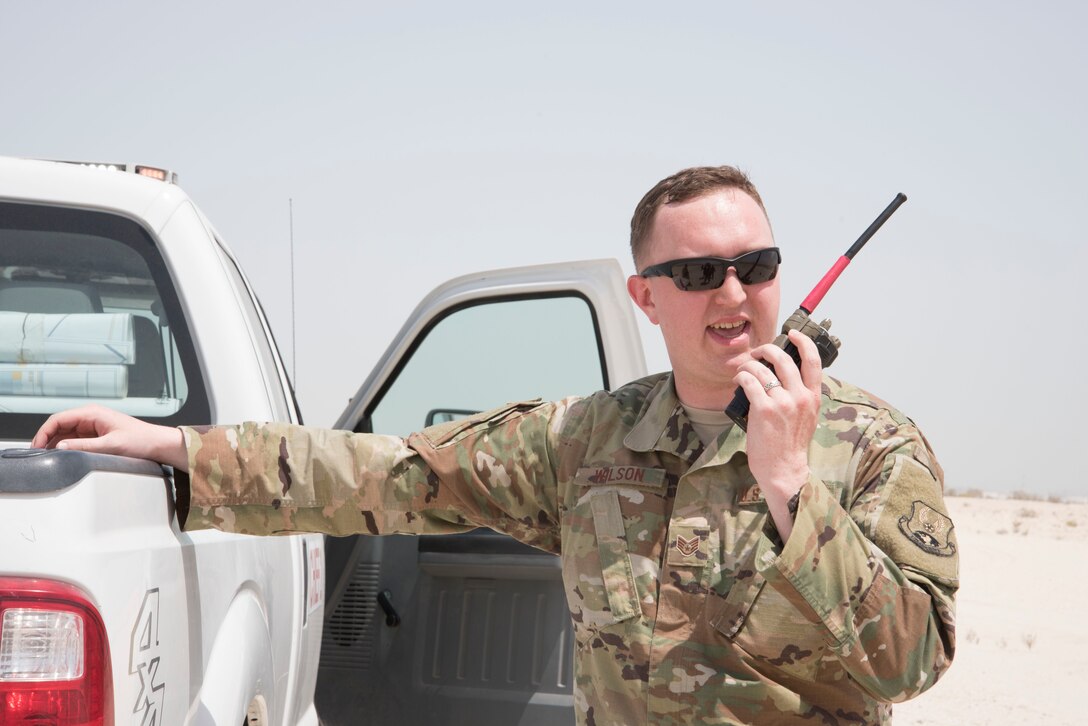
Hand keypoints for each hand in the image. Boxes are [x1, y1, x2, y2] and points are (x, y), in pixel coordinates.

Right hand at [32, 405, 188, 471]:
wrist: (157, 444)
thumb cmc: (140, 440)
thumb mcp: (111, 445)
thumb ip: (85, 446)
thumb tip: (61, 446)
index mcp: (92, 413)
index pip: (58, 419)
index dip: (44, 432)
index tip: (36, 446)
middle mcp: (90, 417)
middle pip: (59, 426)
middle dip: (46, 438)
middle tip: (38, 455)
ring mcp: (92, 426)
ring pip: (65, 433)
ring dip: (55, 443)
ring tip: (46, 457)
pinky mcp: (95, 435)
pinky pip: (74, 439)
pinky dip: (65, 446)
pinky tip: (61, 455)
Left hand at [734, 329, 822, 539]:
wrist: (784, 470)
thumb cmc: (790, 445)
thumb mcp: (805, 417)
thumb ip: (799, 396)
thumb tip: (782, 375)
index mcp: (813, 397)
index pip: (814, 361)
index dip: (803, 342)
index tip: (792, 334)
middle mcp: (800, 397)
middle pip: (783, 359)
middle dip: (766, 350)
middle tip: (757, 353)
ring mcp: (782, 402)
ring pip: (762, 369)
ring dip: (748, 365)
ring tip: (742, 371)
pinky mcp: (763, 409)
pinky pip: (749, 381)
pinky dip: (741, 377)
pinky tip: (738, 380)